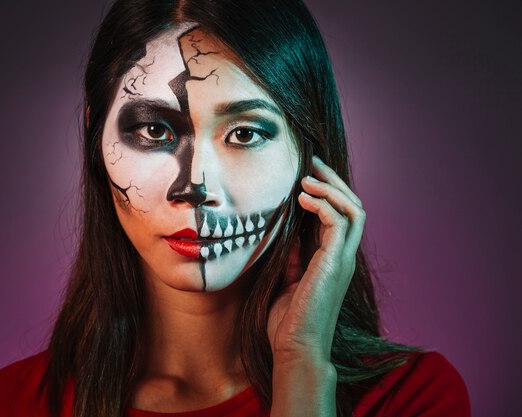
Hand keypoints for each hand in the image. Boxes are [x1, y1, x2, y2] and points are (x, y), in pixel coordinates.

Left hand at [267, 155, 365, 366]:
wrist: (295, 348)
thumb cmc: (290, 321)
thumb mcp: (290, 281)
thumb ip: (295, 258)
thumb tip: (290, 236)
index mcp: (334, 260)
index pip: (342, 216)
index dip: (329, 192)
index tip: (307, 175)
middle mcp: (344, 257)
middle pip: (353, 206)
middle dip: (334, 181)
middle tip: (312, 164)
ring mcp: (342, 260)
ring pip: (353, 209)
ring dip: (330, 188)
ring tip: (306, 178)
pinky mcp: (334, 263)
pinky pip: (339, 222)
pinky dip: (323, 204)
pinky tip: (302, 198)